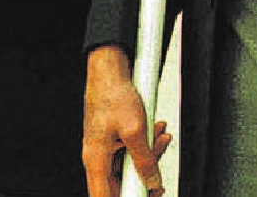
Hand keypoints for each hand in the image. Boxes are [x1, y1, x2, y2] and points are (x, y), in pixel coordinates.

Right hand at [83, 45, 168, 196]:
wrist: (109, 72)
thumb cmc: (113, 95)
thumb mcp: (134, 130)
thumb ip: (144, 160)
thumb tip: (152, 183)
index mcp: (96, 160)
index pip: (104, 196)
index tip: (144, 195)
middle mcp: (98, 159)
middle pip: (122, 186)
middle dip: (144, 181)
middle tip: (159, 179)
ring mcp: (106, 151)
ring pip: (130, 169)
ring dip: (150, 159)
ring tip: (160, 139)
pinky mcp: (114, 143)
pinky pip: (133, 154)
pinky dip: (148, 147)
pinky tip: (156, 133)